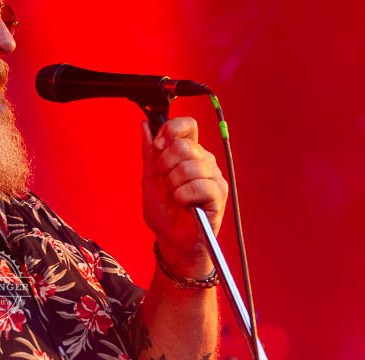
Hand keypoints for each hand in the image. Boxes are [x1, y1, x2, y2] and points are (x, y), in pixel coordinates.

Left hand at [141, 118, 228, 276]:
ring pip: (190, 166)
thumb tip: (145, 125)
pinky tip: (183, 203)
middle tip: (166, 182)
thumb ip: (149, 151)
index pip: (187, 125)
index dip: (170, 130)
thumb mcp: (150, 178)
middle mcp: (203, 160)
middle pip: (184, 145)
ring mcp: (213, 175)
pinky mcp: (219, 193)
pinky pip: (200, 185)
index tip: (159, 146)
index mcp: (188, 152)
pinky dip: (184, 196)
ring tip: (175, 196)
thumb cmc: (163, 211)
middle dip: (165, 165)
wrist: (171, 239)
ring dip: (174, 184)